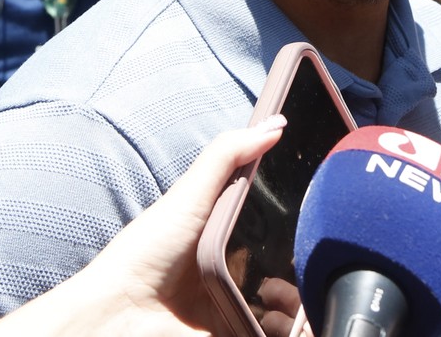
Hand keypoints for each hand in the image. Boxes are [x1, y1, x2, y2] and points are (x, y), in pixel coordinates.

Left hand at [0, 117, 285, 336]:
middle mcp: (233, 272)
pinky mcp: (235, 333)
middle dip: (304, 266)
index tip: (318, 214)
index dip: (296, 223)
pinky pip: (274, 332)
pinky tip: (281, 319)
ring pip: (288, 304)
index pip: (274, 228)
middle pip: (286, 267)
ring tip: (288, 294)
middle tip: (310, 259)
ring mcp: (234, 307)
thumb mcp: (190, 195)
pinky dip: (284, 327)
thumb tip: (274, 124)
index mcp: (224, 237)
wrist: (121, 314)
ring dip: (298, 300)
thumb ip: (227, 156)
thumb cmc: (146, 253)